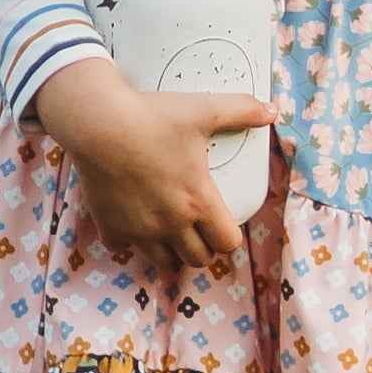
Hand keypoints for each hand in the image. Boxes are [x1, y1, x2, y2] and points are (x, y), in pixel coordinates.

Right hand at [30, 55, 267, 277]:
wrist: (98, 123)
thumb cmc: (153, 117)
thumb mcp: (204, 110)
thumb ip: (242, 111)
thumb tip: (273, 110)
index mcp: (198, 202)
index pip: (227, 243)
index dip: (230, 237)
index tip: (224, 223)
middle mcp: (170, 224)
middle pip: (198, 259)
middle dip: (204, 248)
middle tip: (200, 229)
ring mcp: (138, 230)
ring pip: (163, 262)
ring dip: (171, 251)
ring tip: (171, 230)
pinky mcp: (110, 227)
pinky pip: (123, 248)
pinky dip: (130, 240)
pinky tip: (133, 221)